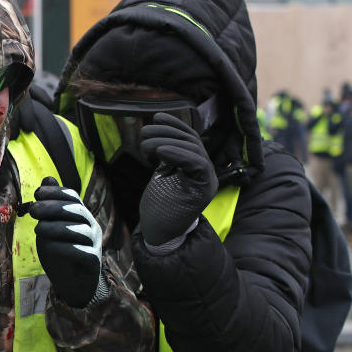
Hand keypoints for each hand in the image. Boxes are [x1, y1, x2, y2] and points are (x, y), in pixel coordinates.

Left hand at [29, 176, 104, 307]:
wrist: (72, 284)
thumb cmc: (59, 252)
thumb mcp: (49, 227)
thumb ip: (49, 207)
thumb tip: (47, 179)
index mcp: (80, 215)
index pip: (72, 196)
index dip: (56, 192)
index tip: (37, 193)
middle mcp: (91, 226)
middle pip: (76, 210)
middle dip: (53, 208)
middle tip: (33, 210)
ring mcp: (94, 243)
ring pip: (80, 230)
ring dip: (57, 227)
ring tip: (37, 229)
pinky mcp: (92, 261)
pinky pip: (81, 251)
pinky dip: (64, 247)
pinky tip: (49, 246)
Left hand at [138, 112, 218, 244]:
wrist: (160, 233)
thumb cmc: (159, 206)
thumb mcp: (162, 175)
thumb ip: (167, 158)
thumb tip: (159, 134)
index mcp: (197, 167)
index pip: (191, 139)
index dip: (176, 125)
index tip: (157, 117)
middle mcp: (205, 172)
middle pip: (192, 142)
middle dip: (167, 133)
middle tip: (144, 133)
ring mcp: (207, 181)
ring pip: (193, 150)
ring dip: (167, 141)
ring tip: (145, 144)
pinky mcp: (203, 190)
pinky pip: (196, 165)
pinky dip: (178, 154)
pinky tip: (160, 152)